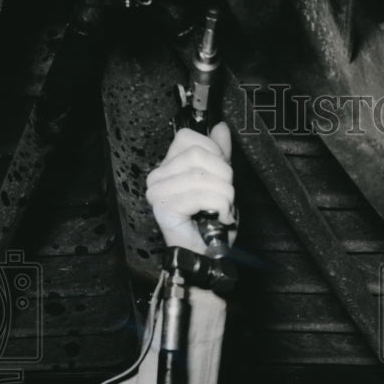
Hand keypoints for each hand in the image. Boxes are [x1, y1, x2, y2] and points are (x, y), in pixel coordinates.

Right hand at [146, 122, 235, 253]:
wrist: (207, 256)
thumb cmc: (211, 224)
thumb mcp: (221, 182)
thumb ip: (220, 154)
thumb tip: (221, 127)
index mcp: (169, 166)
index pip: (190, 138)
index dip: (214, 154)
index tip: (221, 176)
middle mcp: (158, 176)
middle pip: (199, 155)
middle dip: (224, 177)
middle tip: (225, 198)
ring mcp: (158, 192)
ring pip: (203, 176)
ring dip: (224, 196)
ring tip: (222, 210)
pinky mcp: (164, 208)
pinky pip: (201, 196)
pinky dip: (220, 208)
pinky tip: (218, 217)